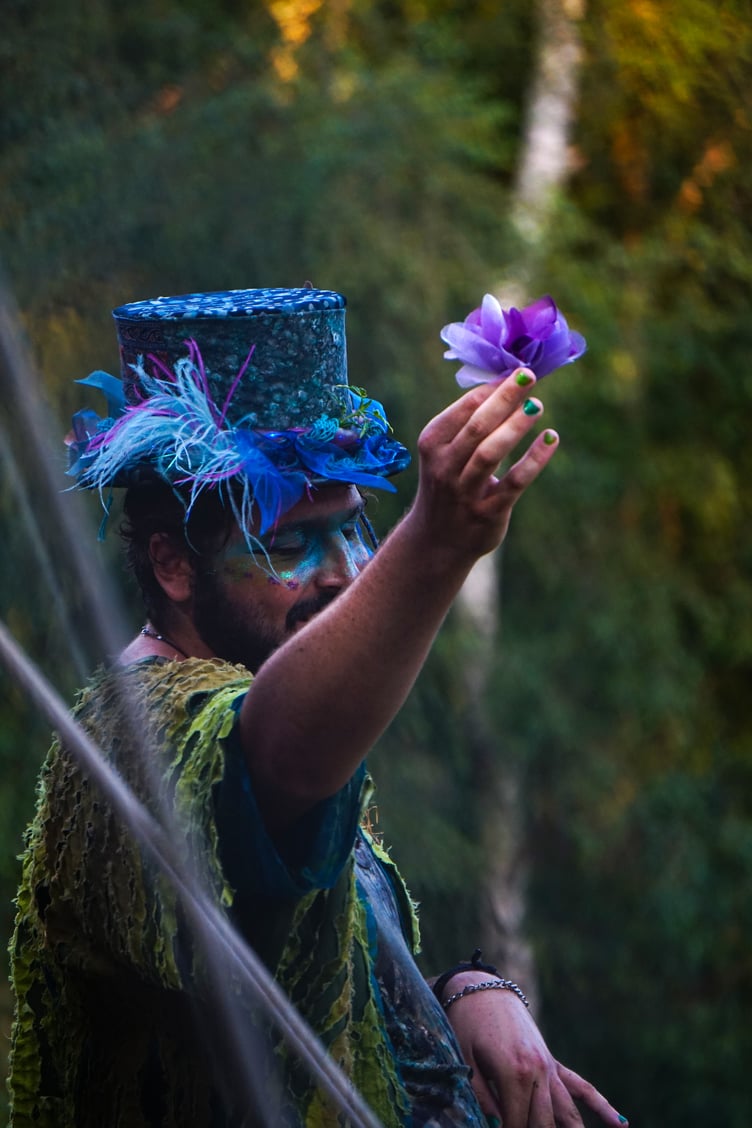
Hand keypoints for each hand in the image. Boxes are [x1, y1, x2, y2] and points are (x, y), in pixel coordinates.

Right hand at [410, 369, 556, 565]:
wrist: (436, 540)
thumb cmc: (449, 483)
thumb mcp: (446, 453)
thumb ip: (470, 423)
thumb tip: (507, 383)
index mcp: (432, 444)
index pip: (463, 410)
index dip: (491, 389)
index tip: (514, 372)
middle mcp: (445, 467)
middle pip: (477, 427)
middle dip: (504, 399)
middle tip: (529, 376)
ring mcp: (465, 492)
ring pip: (491, 453)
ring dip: (516, 426)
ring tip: (537, 405)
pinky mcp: (488, 512)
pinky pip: (515, 482)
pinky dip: (535, 459)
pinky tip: (551, 439)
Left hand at [443, 973, 627, 1127]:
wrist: (481, 989)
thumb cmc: (467, 1024)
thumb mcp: (465, 1060)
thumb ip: (482, 1096)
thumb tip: (493, 1125)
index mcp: (514, 1072)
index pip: (518, 1124)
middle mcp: (538, 1072)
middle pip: (546, 1124)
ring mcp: (549, 1067)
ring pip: (568, 1113)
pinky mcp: (552, 1062)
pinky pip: (581, 1087)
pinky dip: (601, 1106)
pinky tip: (621, 1124)